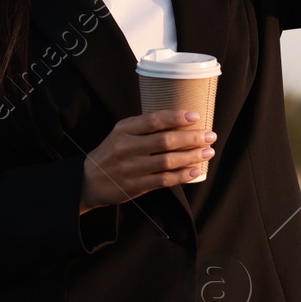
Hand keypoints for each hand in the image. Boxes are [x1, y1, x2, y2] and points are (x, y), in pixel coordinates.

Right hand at [79, 109, 216, 212]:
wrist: (90, 180)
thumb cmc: (112, 153)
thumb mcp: (121, 133)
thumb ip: (144, 127)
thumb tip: (180, 121)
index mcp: (124, 129)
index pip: (153, 120)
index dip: (176, 117)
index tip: (196, 115)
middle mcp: (126, 147)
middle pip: (164, 141)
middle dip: (191, 137)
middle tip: (210, 135)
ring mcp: (131, 168)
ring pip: (167, 161)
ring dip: (191, 156)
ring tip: (208, 151)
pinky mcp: (135, 186)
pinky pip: (163, 180)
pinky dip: (182, 176)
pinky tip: (195, 171)